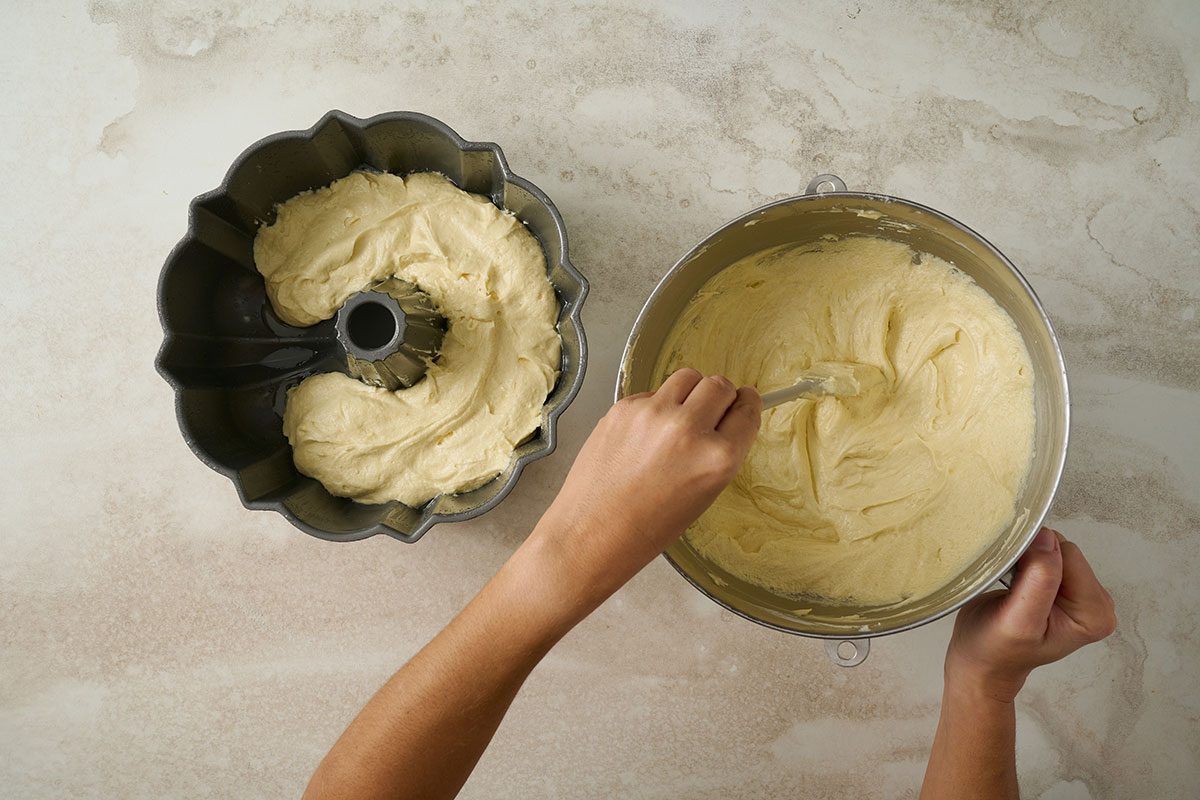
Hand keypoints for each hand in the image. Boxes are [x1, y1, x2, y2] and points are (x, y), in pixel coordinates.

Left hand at [530, 368, 761, 604]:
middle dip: (719, 397)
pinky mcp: (623, 407)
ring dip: (690, 392)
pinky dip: (656, 406)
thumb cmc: (649, 527)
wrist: (592, 532)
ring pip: (688, 377)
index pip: (747, 410)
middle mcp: (688, 428)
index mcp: (718, 457)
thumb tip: (726, 417)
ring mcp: (652, 413)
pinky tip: (644, 436)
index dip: (746, 405)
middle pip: (719, 385)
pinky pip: (653, 392)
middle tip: (708, 414)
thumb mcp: (704, 494)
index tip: (743, 401)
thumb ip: (719, 452)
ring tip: (678, 419)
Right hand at [944, 528, 1115, 702]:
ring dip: (1028, 559)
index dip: (1037, 561)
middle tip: (1011, 585)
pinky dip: (1026, 560)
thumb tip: (1046, 537)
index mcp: (1095, 614)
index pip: (1070, 557)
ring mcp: (1081, 594)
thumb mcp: (1017, 621)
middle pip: (1065, 552)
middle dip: (1034, 560)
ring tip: (1011, 584)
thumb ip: (1038, 581)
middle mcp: (1096, 603)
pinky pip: (1046, 554)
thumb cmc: (996, 648)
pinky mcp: (1064, 587)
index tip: (1014, 581)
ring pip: (1054, 549)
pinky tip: (1014, 580)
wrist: (982, 662)